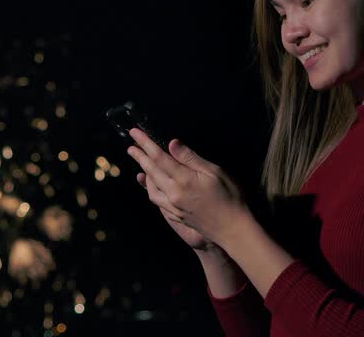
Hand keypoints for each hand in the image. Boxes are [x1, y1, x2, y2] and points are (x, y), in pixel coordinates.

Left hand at [127, 128, 251, 248]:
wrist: (233, 230)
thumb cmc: (230, 197)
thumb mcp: (214, 172)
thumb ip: (190, 158)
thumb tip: (171, 144)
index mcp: (183, 180)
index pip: (159, 157)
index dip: (145, 144)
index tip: (134, 133)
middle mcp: (173, 193)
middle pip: (151, 171)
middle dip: (140, 157)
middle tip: (131, 146)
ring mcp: (173, 206)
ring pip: (151, 188)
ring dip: (144, 174)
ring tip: (141, 163)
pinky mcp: (176, 215)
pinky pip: (157, 200)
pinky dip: (152, 189)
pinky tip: (153, 186)